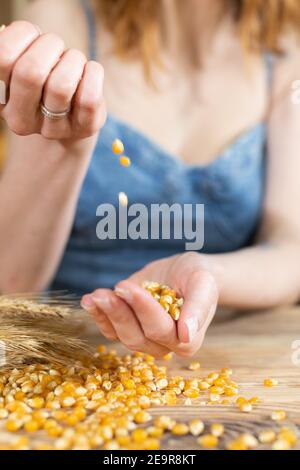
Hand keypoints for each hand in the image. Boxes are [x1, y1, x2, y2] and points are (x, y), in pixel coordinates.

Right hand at [0, 21, 105, 140]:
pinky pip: (89, 98)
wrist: (73, 116)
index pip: (3, 57)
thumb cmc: (46, 78)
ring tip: (75, 61)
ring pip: (61, 85)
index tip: (34, 38)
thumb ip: (16, 49)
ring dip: (73, 59)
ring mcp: (53, 129)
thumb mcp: (24, 61)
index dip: (23, 35)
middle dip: (50, 45)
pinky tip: (89, 72)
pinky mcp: (83, 129)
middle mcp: (21, 119)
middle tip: (57, 46)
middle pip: (30, 72)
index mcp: (0, 99)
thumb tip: (19, 33)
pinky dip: (94, 73)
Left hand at [81, 253, 218, 356]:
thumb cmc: (198, 278)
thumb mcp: (203, 285)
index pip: (161, 329)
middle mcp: (164, 346)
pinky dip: (97, 315)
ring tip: (95, 295)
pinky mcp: (127, 330)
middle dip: (120, 312)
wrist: (184, 273)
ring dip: (106, 314)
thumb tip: (187, 334)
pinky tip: (88, 300)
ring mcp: (143, 340)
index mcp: (187, 340)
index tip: (129, 288)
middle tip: (110, 289)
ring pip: (120, 335)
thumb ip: (198, 308)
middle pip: (137, 336)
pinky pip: (109, 329)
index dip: (143, 310)